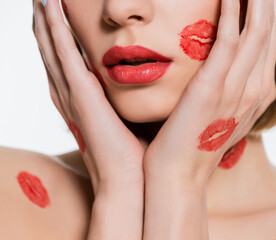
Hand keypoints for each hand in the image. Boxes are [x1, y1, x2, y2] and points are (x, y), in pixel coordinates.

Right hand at [33, 0, 144, 238]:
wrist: (130, 181)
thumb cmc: (136, 154)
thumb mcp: (133, 118)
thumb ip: (132, 99)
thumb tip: (152, 84)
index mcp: (85, 101)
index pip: (68, 62)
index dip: (62, 38)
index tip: (63, 14)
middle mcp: (73, 96)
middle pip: (54, 52)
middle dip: (47, 24)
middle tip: (44, 0)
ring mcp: (73, 95)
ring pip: (52, 48)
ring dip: (45, 21)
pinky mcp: (81, 95)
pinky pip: (62, 54)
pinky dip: (53, 29)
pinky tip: (49, 6)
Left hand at [144, 0, 275, 188]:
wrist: (178, 176)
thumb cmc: (192, 145)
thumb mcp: (221, 115)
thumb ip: (230, 90)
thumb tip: (225, 68)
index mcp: (257, 94)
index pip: (272, 40)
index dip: (270, 10)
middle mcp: (256, 89)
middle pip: (271, 29)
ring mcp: (237, 88)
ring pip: (257, 29)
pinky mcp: (213, 87)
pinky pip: (229, 40)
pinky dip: (232, 11)